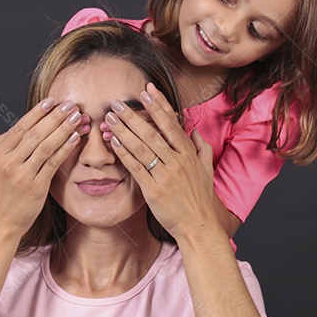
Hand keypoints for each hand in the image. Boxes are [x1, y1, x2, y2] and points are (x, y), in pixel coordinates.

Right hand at [0, 97, 88, 234]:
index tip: (51, 101)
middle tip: (70, 105)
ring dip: (63, 128)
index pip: (20, 127)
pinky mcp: (35, 187)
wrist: (0, 224)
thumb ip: (3, 147)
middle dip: (54, 116)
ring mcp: (21, 175)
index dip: (37, 112)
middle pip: (34, 133)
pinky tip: (75, 138)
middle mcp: (7, 162)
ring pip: (45, 145)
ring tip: (77, 117)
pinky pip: (53, 162)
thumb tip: (13, 129)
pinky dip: (65, 148)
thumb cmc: (1, 196)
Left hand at [101, 82, 218, 239]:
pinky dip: (124, 153)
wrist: (198, 226)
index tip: (147, 90)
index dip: (159, 105)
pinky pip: (136, 167)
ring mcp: (165, 175)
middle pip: (152, 132)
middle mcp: (178, 161)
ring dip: (123, 131)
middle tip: (118, 102)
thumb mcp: (207, 171)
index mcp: (189, 154)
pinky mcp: (153, 190)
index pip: (172, 123)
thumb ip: (202, 149)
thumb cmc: (200, 200)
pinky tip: (113, 142)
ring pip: (142, 147)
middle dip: (133, 115)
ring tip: (109, 118)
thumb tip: (195, 132)